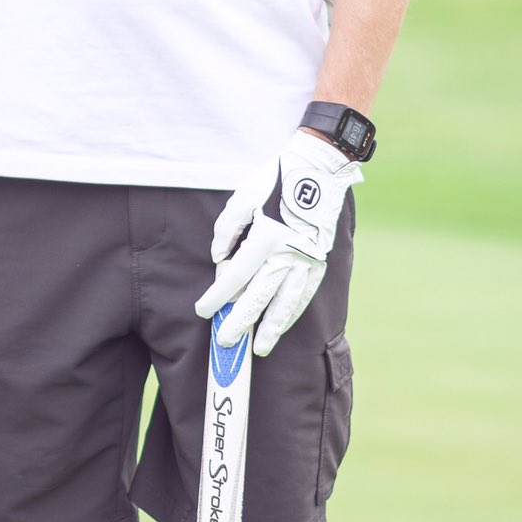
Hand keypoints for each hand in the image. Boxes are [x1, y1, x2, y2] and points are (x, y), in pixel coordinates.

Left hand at [195, 129, 362, 355]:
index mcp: (265, 239)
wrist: (317, 172)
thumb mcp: (242, 198)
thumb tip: (218, 259)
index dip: (218, 296)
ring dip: (271, 328)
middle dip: (240, 321)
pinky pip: (303, 296)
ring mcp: (305, 262)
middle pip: (259, 297)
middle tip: (226, 341)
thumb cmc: (274, 182)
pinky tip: (281, 325)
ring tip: (260, 349)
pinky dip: (291, 313)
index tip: (203, 310)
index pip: (235, 277)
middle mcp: (286, 256)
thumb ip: (226, 230)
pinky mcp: (318, 263)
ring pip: (286, 304)